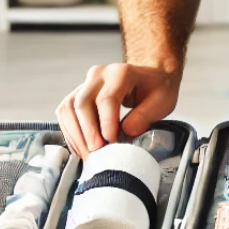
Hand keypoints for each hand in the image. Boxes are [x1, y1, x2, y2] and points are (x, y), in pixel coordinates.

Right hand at [56, 63, 180, 157]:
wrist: (148, 77)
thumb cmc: (155, 89)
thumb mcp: (162, 100)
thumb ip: (145, 116)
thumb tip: (125, 132)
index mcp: (120, 73)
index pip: (106, 99)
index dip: (106, 123)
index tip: (111, 142)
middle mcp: (98, 75)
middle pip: (82, 103)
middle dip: (88, 132)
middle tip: (97, 153)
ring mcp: (85, 84)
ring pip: (68, 108)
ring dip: (76, 135)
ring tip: (88, 155)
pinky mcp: (77, 95)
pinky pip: (65, 114)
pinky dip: (71, 133)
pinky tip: (81, 148)